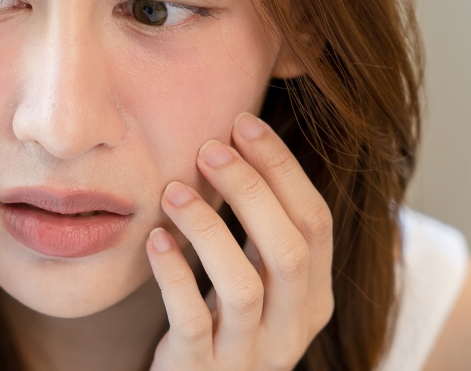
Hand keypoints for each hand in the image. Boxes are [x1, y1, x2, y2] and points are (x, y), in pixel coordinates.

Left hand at [146, 113, 334, 369]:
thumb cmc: (220, 324)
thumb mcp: (253, 278)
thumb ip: (258, 229)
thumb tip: (239, 136)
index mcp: (313, 298)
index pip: (316, 223)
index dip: (283, 168)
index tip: (244, 123)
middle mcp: (290, 330)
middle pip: (289, 251)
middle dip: (252, 190)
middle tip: (210, 148)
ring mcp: (247, 356)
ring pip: (244, 286)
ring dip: (208, 228)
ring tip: (173, 190)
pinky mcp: (200, 370)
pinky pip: (192, 320)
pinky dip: (173, 275)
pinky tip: (154, 239)